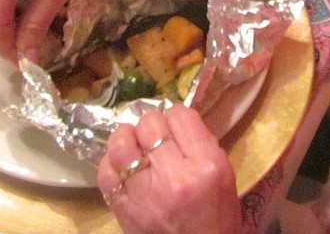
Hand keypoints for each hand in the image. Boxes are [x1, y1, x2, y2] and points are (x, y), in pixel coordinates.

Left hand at [98, 106, 241, 233]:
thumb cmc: (217, 214)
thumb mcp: (224, 172)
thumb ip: (200, 142)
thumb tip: (173, 120)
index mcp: (205, 165)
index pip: (180, 116)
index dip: (176, 116)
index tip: (176, 125)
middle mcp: (174, 177)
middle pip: (149, 124)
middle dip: (152, 125)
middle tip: (155, 136)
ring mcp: (145, 195)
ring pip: (122, 144)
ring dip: (126, 138)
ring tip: (133, 144)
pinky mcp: (124, 210)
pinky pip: (106, 174)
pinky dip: (111, 163)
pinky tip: (121, 165)